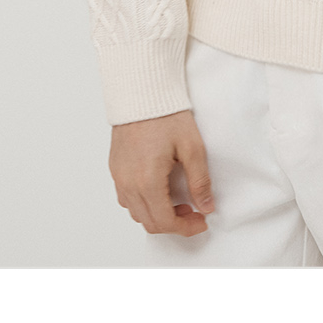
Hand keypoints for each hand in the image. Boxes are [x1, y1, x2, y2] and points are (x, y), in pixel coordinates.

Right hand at [109, 114, 212, 239]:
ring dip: (158, 215)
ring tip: (179, 202)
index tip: (201, 221)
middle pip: (150, 222)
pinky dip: (144, 204)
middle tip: (194, 213)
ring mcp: (119, 177)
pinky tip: (160, 192)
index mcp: (148, 181)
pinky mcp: (115, 169)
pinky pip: (127, 199)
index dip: (186, 228)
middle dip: (174, 225)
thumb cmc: (166, 116)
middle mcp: (128, 183)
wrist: (141, 94)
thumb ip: (200, 182)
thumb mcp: (192, 148)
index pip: (165, 221)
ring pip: (137, 213)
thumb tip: (206, 206)